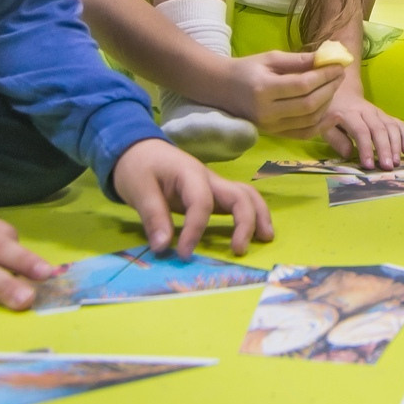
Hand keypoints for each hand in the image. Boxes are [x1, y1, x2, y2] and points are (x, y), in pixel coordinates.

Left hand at [109, 137, 272, 257]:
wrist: (139, 149)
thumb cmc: (138, 167)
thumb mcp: (138, 190)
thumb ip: (153, 217)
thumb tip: (163, 247)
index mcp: (189, 173)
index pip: (201, 203)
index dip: (195, 231)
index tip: (183, 254)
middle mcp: (209, 178)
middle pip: (239, 195)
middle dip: (245, 222)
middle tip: (239, 251)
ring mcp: (215, 185)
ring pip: (247, 195)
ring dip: (259, 216)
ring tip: (265, 240)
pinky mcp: (215, 193)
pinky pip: (240, 201)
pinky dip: (252, 215)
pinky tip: (256, 233)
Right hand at [217, 51, 343, 135]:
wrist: (221, 89)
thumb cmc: (247, 69)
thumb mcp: (270, 58)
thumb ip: (298, 60)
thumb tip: (327, 57)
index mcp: (263, 89)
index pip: (302, 85)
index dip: (324, 76)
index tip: (338, 65)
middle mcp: (267, 112)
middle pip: (308, 104)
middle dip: (329, 88)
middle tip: (340, 74)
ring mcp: (270, 127)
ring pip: (309, 120)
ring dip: (328, 105)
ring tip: (334, 87)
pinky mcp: (274, 134)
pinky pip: (303, 134)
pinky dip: (321, 127)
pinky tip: (334, 116)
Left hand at [321, 68, 403, 168]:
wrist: (341, 92)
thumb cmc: (330, 112)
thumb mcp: (324, 124)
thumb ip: (336, 139)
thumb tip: (349, 154)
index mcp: (348, 113)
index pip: (360, 131)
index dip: (366, 148)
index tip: (369, 165)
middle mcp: (366, 111)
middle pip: (379, 129)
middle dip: (385, 149)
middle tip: (387, 167)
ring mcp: (378, 112)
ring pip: (392, 126)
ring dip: (396, 145)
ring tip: (396, 162)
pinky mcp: (386, 115)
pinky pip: (399, 124)